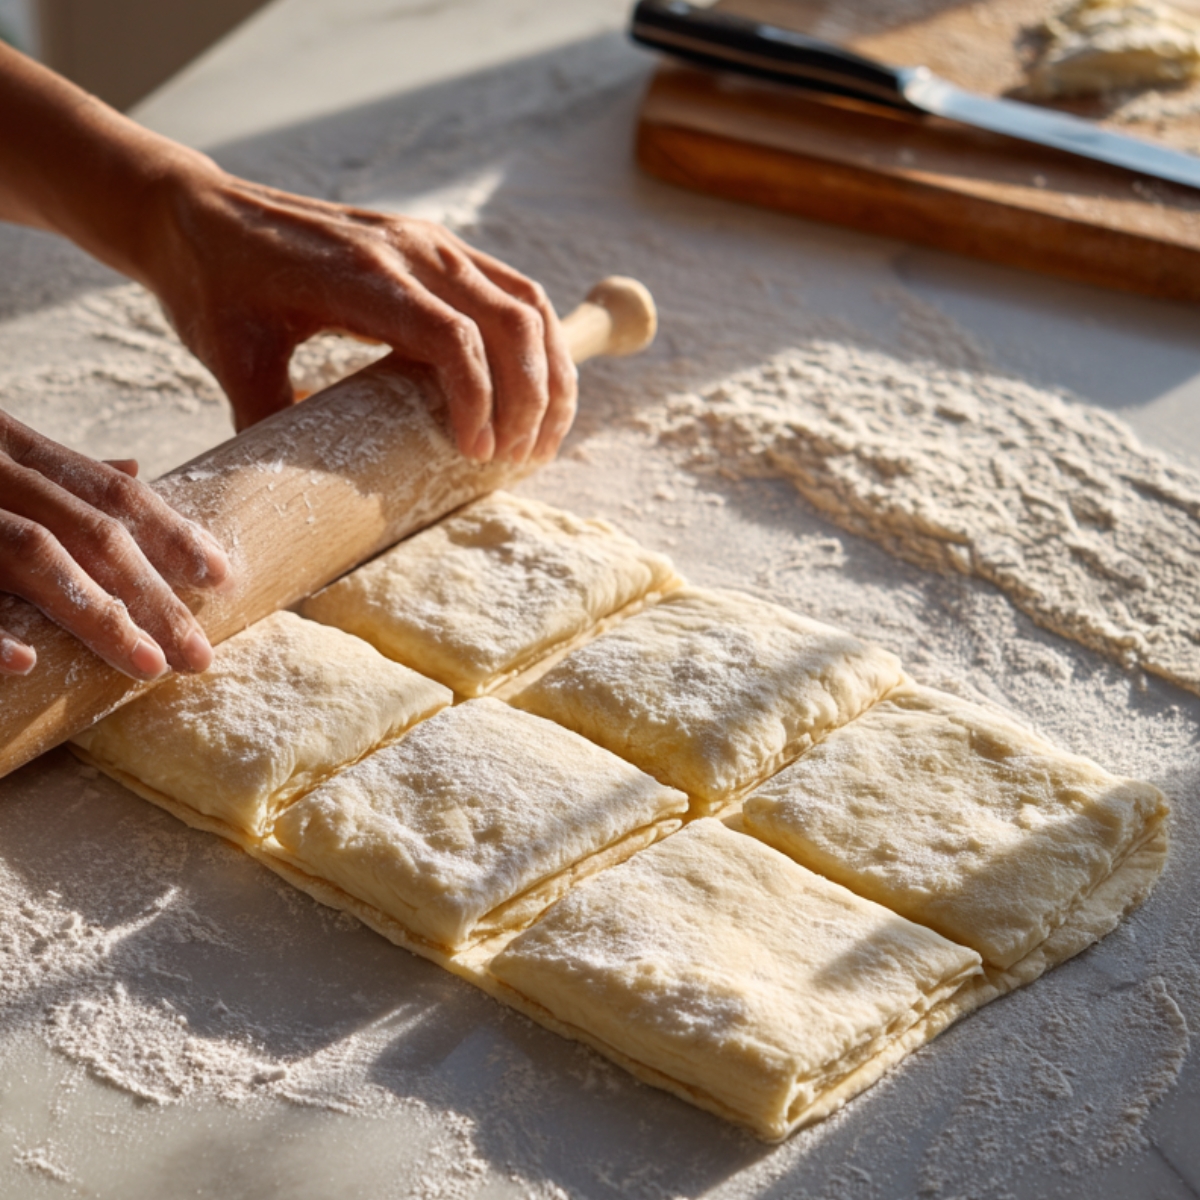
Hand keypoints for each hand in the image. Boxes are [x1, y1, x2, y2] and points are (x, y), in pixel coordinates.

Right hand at [0, 410, 230, 678]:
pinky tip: (23, 660)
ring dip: (93, 612)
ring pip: (27, 551)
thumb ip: (55, 467)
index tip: (223, 577)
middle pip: (85, 529)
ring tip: (146, 665)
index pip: (107, 493)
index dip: (171, 534)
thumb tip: (133, 472)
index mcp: (7, 445)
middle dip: (152, 594)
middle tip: (199, 654)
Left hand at [144, 171, 578, 463]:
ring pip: (527, 304)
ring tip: (544, 437)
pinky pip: (515, 290)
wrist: (199, 213)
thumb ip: (272, 423)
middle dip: (532, 399)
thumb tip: (307, 495)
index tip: (477, 456)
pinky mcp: (439, 247)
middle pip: (510, 322)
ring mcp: (432, 242)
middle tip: (520, 461)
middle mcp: (410, 248)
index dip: (478, 400)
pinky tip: (537, 389)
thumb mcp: (230, 359)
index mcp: (362, 273)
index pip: (453, 337)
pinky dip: (539, 343)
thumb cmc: (213, 285)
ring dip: (550, 372)